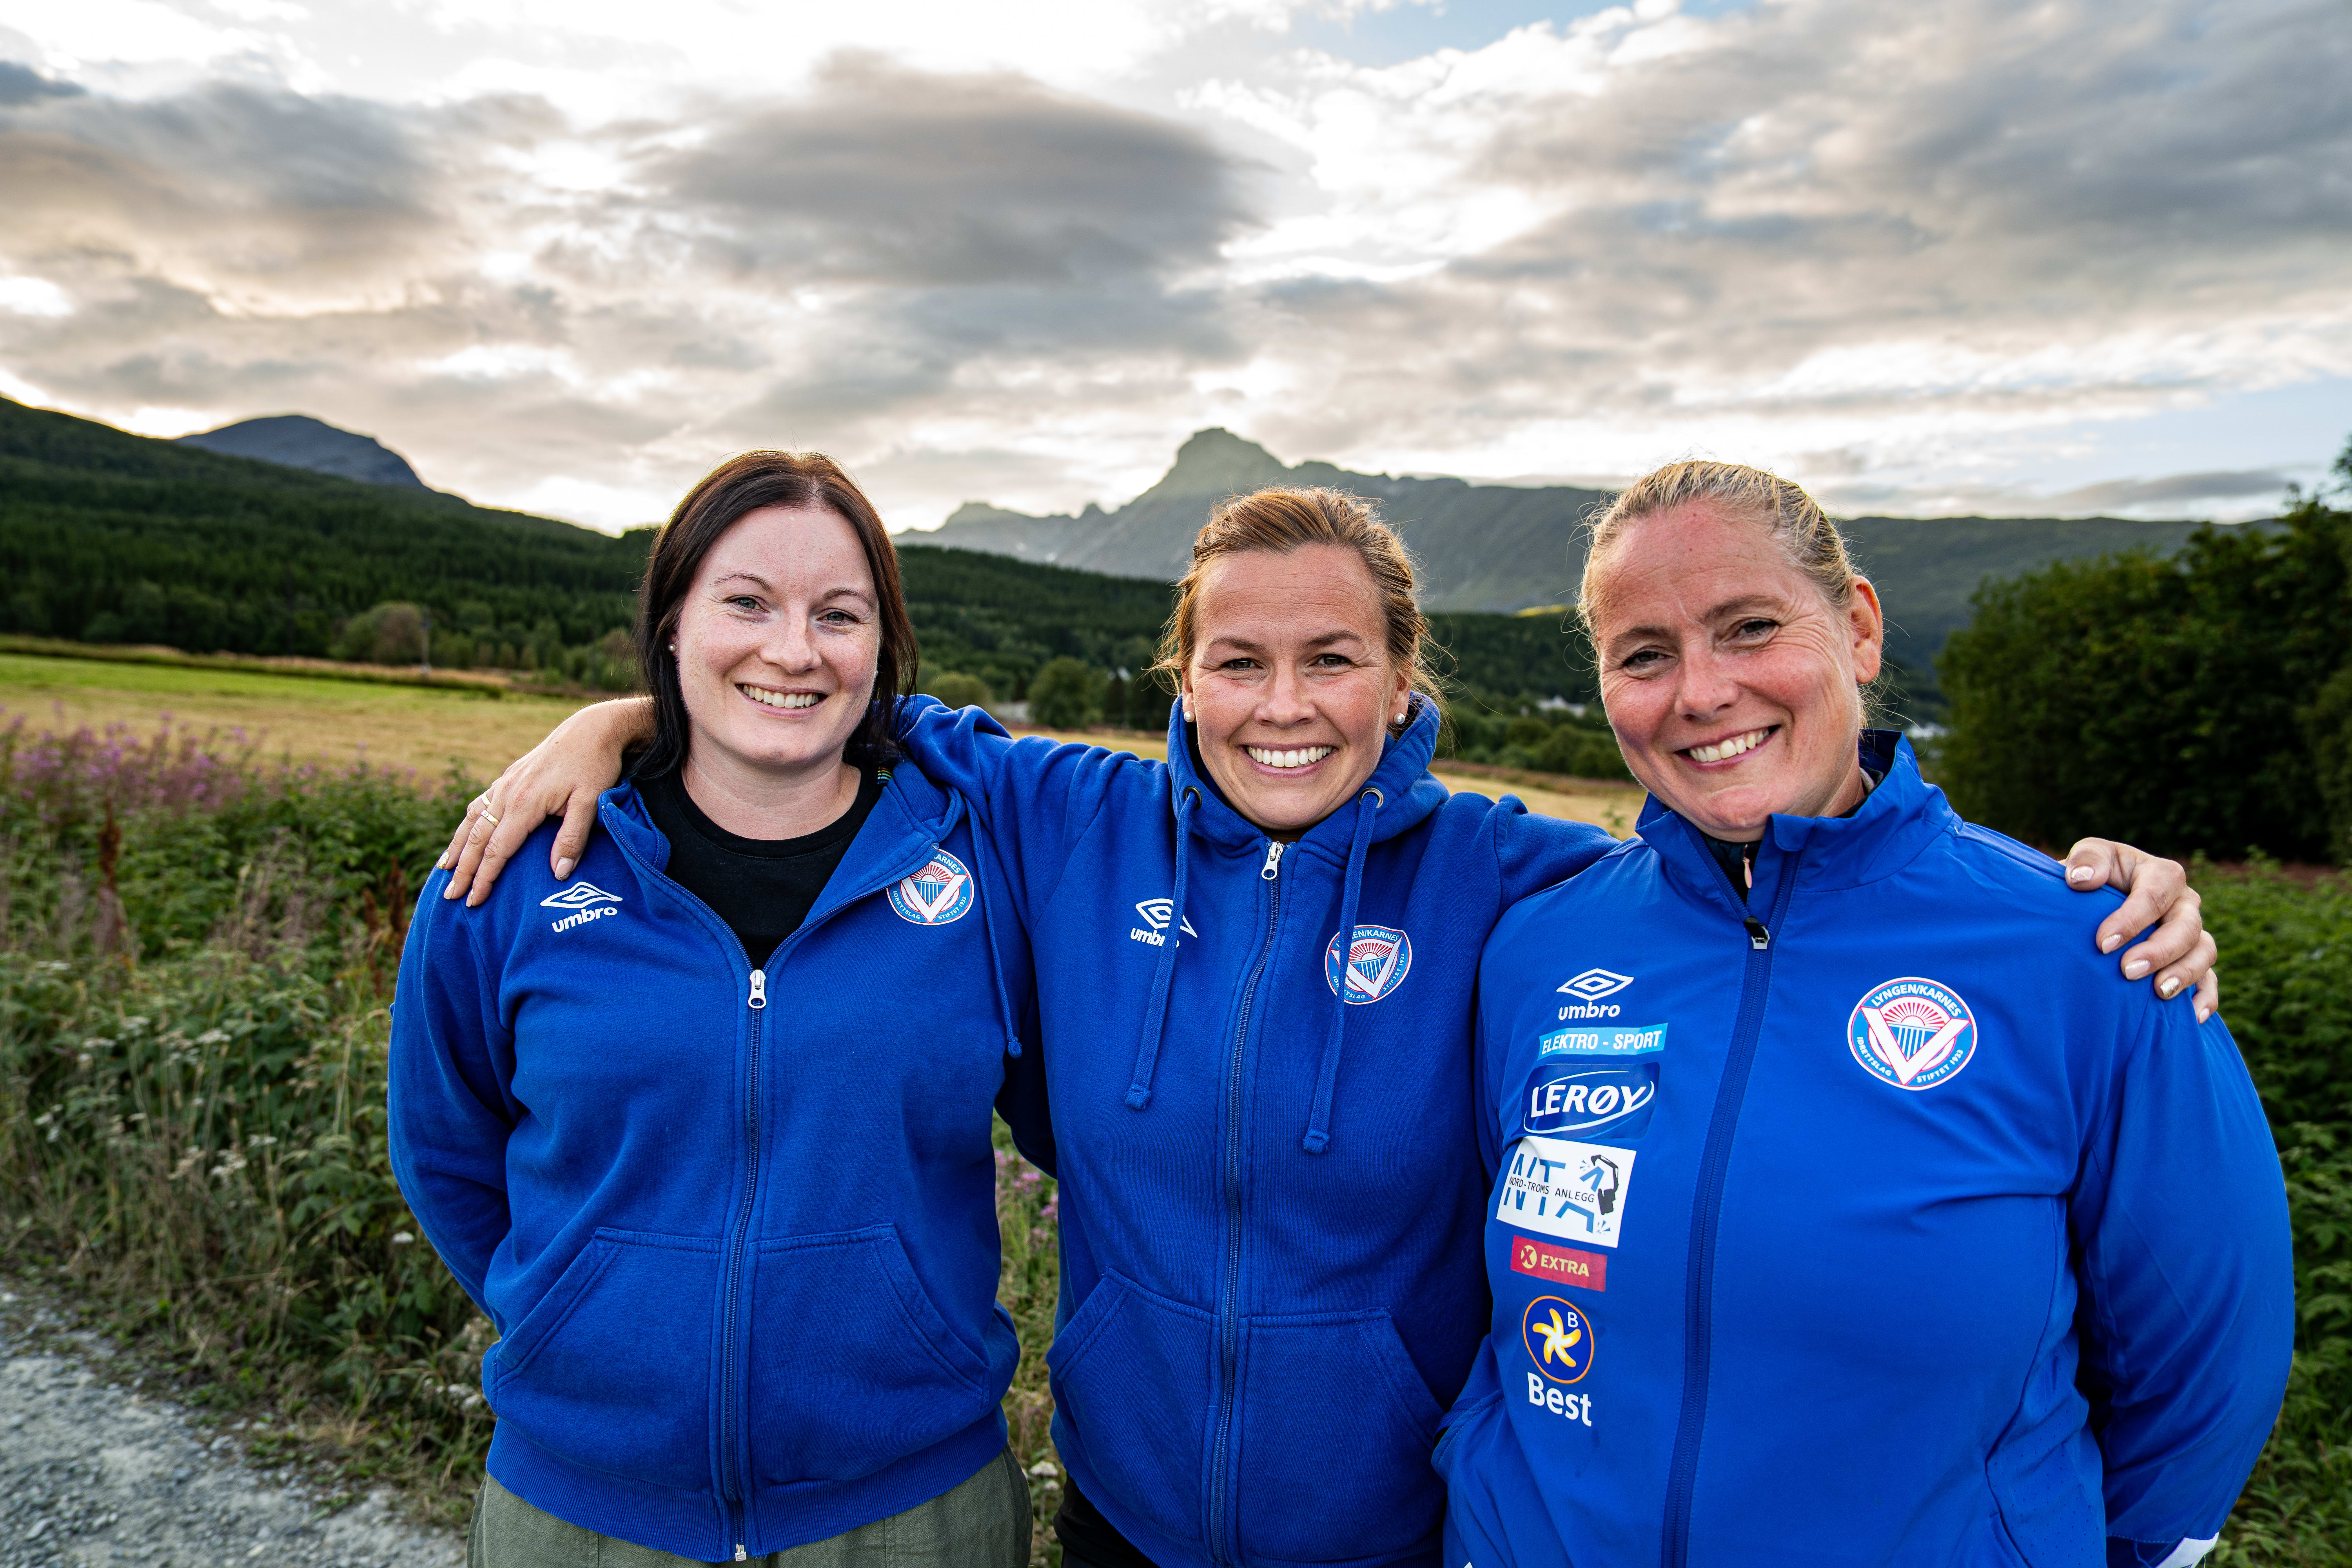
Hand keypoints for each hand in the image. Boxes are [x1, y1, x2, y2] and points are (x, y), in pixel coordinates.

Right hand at [438, 698, 652, 906]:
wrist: (592, 728)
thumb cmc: (594, 765)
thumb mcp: (591, 803)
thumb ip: (573, 839)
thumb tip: (558, 874)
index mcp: (524, 803)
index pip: (497, 849)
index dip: (484, 878)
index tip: (474, 901)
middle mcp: (507, 793)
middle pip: (477, 838)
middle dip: (463, 869)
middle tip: (449, 895)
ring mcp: (505, 783)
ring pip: (472, 819)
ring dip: (458, 846)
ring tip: (444, 869)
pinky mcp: (510, 776)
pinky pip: (480, 804)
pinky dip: (468, 823)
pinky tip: (465, 834)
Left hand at [2063, 839, 2217, 1021]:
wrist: (2090, 904)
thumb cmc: (2090, 879)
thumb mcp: (2087, 858)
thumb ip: (2087, 860)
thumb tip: (2081, 880)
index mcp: (2160, 874)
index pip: (2155, 894)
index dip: (2131, 919)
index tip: (2103, 943)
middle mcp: (2183, 903)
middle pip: (2185, 926)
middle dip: (2159, 950)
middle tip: (2127, 971)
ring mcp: (2191, 933)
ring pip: (2203, 952)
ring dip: (2184, 973)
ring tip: (2159, 993)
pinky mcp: (2192, 960)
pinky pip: (2210, 980)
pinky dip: (2205, 997)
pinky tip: (2193, 1016)